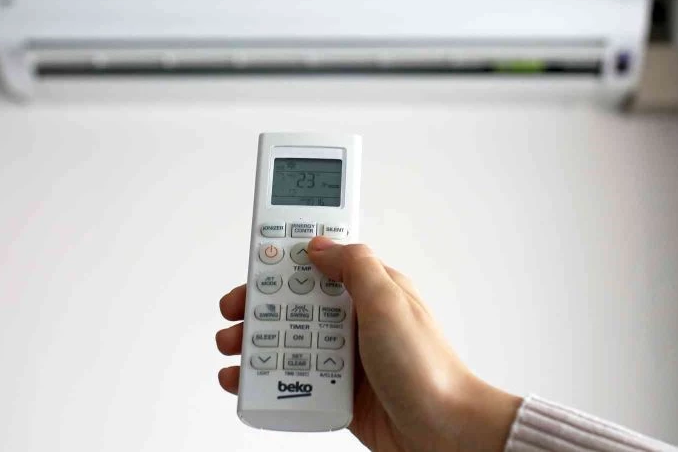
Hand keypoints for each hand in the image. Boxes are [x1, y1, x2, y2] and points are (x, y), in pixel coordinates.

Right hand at [216, 237, 521, 451]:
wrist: (443, 432)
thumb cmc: (427, 367)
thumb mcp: (389, 300)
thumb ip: (354, 266)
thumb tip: (319, 245)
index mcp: (366, 290)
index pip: (316, 264)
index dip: (283, 261)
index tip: (255, 264)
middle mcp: (351, 320)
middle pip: (292, 303)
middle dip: (258, 305)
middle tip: (234, 312)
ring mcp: (342, 355)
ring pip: (286, 340)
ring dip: (255, 342)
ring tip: (234, 347)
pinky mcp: (335, 389)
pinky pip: (291, 378)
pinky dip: (265, 378)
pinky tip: (247, 379)